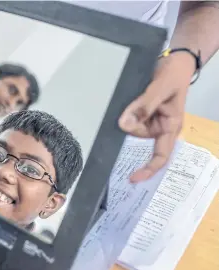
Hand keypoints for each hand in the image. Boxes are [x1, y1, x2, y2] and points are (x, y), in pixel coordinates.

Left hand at [119, 52, 194, 182]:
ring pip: (131, 126)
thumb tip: (124, 124)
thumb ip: (143, 106)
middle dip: (132, 124)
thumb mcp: (160, 88)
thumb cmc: (173, 75)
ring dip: (129, 114)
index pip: (160, 155)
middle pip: (138, 135)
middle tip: (136, 101)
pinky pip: (130, 117)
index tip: (132, 178)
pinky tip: (128, 104)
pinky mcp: (142, 113)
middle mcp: (160, 127)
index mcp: (171, 127)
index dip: (148, 169)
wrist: (174, 61)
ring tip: (138, 95)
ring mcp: (150, 120)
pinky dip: (127, 112)